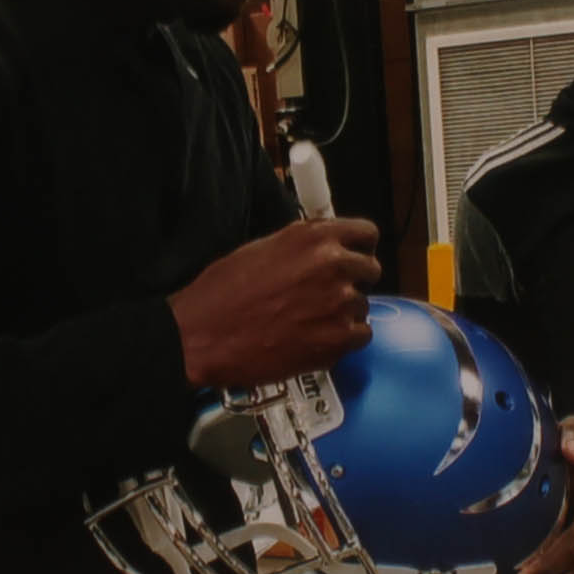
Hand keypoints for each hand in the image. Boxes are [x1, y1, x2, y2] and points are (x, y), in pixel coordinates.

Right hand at [168, 218, 381, 388]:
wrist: (203, 336)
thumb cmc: (222, 294)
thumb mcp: (262, 248)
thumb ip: (303, 246)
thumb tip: (324, 249)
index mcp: (315, 237)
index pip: (366, 234)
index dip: (360, 248)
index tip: (355, 256)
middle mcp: (334, 265)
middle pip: (371, 270)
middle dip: (353, 281)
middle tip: (326, 294)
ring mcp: (339, 303)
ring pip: (362, 306)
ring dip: (344, 313)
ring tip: (310, 320)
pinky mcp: (337, 340)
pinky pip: (360, 336)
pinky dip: (343, 340)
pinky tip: (315, 338)